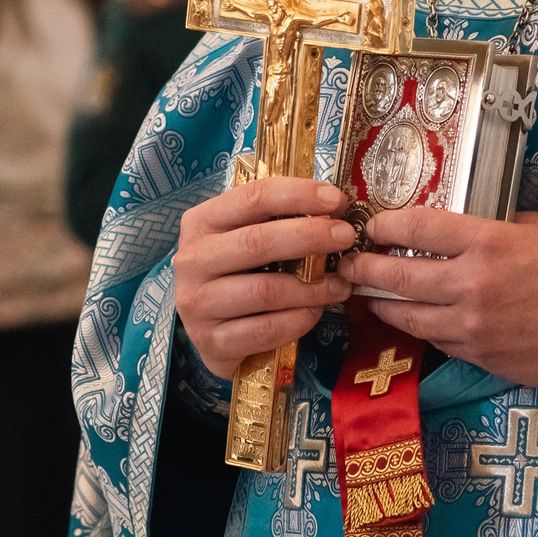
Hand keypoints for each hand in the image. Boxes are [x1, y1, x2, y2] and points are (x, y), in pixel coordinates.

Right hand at [173, 179, 356, 379]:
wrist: (210, 330)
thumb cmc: (238, 273)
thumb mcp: (245, 237)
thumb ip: (278, 220)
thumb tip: (335, 206)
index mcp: (201, 223)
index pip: (253, 198)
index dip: (299, 194)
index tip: (336, 199)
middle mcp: (192, 261)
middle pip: (258, 242)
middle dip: (310, 236)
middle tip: (345, 237)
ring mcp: (197, 305)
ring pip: (265, 291)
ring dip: (312, 286)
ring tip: (341, 283)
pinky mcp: (211, 342)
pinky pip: (266, 330)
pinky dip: (299, 320)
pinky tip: (316, 312)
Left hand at [340, 209, 537, 390]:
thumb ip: (505, 223)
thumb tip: (474, 226)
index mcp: (489, 242)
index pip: (418, 226)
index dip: (386, 223)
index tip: (373, 223)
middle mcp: (472, 284)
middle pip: (398, 274)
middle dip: (366, 267)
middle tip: (350, 262)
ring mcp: (473, 325)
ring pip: (407, 315)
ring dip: (381, 303)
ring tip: (366, 294)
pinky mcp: (481, 357)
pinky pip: (436, 341)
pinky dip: (417, 329)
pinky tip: (409, 321)